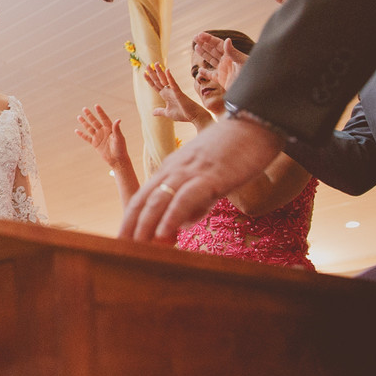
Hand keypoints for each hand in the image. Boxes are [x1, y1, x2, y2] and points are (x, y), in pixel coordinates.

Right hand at [75, 105, 128, 168]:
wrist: (117, 160)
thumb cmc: (120, 149)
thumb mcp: (119, 138)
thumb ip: (116, 129)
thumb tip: (118, 119)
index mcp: (110, 129)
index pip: (104, 118)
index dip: (100, 112)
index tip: (96, 105)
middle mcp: (103, 131)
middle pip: (95, 121)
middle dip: (89, 115)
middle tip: (84, 108)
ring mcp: (98, 137)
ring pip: (89, 128)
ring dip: (84, 123)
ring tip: (79, 117)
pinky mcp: (95, 144)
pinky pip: (87, 138)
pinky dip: (82, 135)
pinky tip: (77, 131)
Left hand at [119, 116, 282, 242]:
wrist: (254, 125)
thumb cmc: (233, 152)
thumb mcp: (206, 177)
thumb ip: (192, 200)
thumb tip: (182, 223)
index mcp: (171, 169)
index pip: (142, 197)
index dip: (130, 220)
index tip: (122, 240)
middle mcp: (173, 170)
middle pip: (143, 200)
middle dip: (130, 226)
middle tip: (121, 249)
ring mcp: (189, 172)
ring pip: (158, 200)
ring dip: (145, 226)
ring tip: (136, 248)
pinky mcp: (209, 176)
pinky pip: (184, 199)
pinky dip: (171, 217)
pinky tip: (164, 234)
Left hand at [144, 63, 212, 126]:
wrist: (194, 116)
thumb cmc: (183, 114)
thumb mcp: (168, 113)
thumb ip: (160, 111)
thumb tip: (153, 112)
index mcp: (165, 95)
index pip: (156, 86)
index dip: (150, 80)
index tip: (144, 73)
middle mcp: (169, 91)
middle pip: (159, 81)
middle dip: (153, 73)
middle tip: (147, 65)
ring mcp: (174, 91)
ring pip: (165, 80)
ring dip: (160, 72)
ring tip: (155, 64)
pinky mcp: (179, 93)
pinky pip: (173, 84)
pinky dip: (170, 77)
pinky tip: (167, 70)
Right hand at [192, 33, 249, 91]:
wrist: (252, 89)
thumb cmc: (251, 74)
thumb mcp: (242, 62)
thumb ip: (233, 52)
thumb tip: (227, 39)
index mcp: (231, 55)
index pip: (218, 44)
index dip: (208, 39)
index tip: (199, 35)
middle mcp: (227, 61)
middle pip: (213, 50)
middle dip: (204, 44)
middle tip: (195, 37)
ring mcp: (224, 70)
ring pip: (211, 60)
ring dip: (204, 54)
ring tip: (196, 47)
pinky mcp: (222, 80)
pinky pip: (211, 75)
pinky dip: (205, 73)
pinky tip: (200, 70)